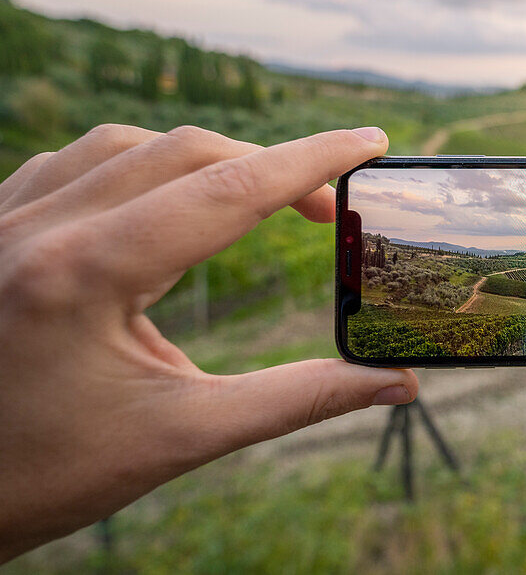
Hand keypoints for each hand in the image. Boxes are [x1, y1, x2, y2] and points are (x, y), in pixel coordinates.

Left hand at [0, 125, 418, 561]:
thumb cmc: (49, 474)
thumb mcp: (182, 437)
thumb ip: (297, 399)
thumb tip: (395, 384)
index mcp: (85, 275)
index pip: (227, 190)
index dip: (311, 162)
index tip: (370, 144)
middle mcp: (37, 229)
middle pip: (183, 153)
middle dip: (268, 167)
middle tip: (325, 209)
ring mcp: (2, 220)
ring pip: (125, 145)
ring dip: (203, 160)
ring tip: (255, 198)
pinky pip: (73, 162)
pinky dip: (138, 165)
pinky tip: (164, 195)